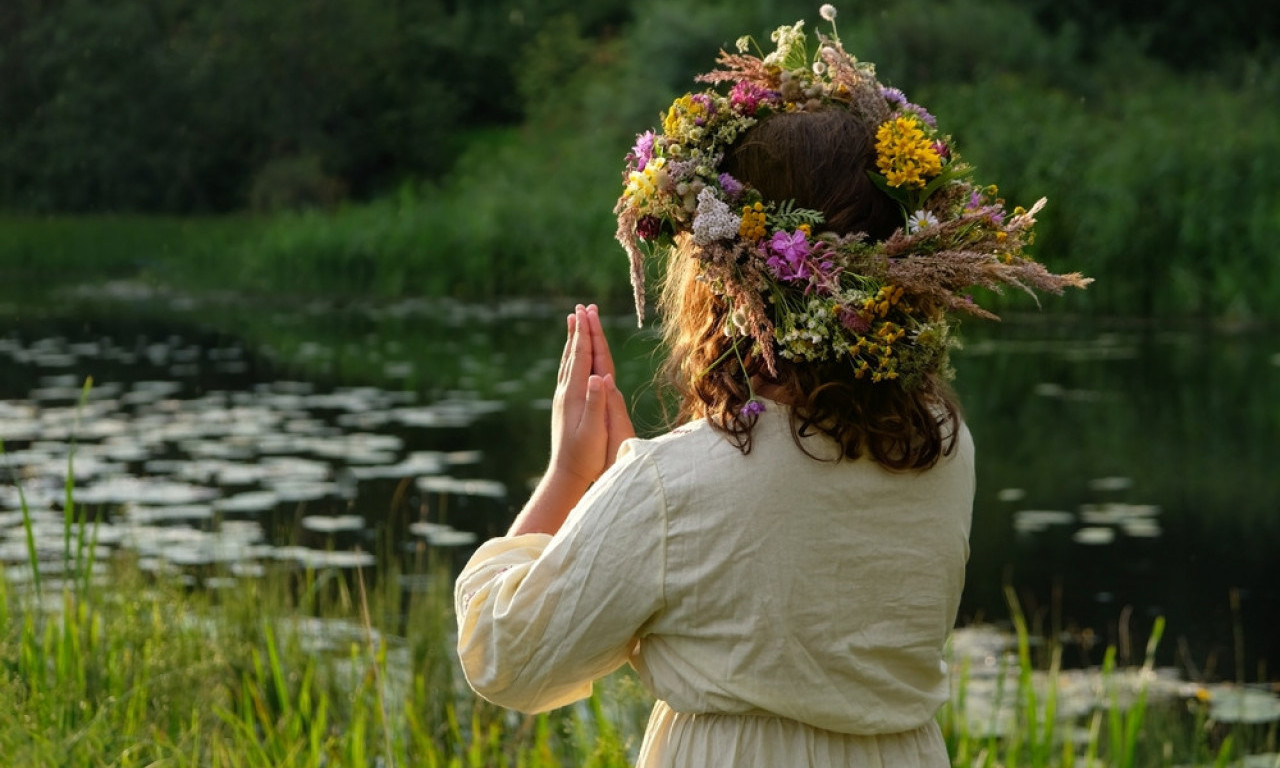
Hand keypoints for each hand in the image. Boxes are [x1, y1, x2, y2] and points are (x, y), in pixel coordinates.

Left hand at [509, 305, 631, 536]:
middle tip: (582, 307)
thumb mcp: (594, 431)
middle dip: (580, 330)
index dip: (586, 334)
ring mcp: (563, 397)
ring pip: (568, 361)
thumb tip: (600, 376)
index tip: (588, 312)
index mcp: (575, 393)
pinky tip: (572, 356)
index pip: (582, 357)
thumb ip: (596, 402)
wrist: (566, 474)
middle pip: (574, 353)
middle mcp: (566, 391)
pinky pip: (568, 371)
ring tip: (573, 322)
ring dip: (573, 340)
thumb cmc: (585, 455)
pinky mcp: (564, 404)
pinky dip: (571, 357)